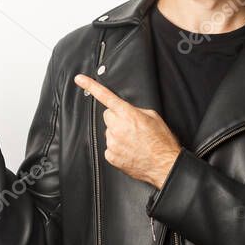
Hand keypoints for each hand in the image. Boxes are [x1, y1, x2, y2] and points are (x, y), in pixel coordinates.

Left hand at [73, 73, 181, 188]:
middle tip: (131, 126)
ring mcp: (112, 143)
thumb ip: (136, 110)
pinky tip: (130, 150)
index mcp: (128, 114)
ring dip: (118, 134)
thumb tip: (128, 111)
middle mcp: (117, 127)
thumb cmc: (162, 142)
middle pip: (107, 115)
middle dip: (117, 118)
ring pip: (109, 132)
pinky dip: (117, 148)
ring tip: (134, 141)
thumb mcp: (154, 117)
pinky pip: (109, 146)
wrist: (164, 165)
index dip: (91, 86)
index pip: (106, 96)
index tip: (79, 79)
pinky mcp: (111, 156)